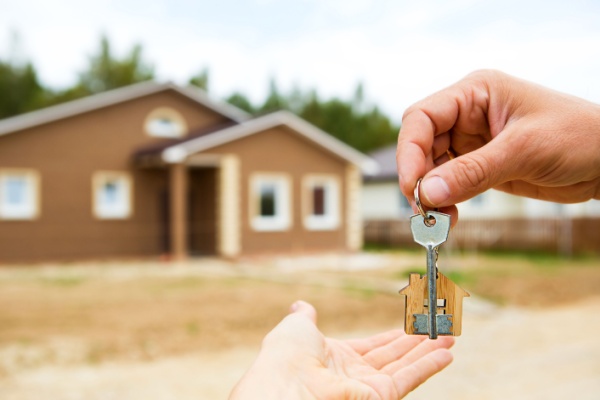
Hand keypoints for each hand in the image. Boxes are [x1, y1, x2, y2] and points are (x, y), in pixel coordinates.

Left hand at [229, 301, 453, 398]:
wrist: (288, 385)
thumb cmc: (286, 356)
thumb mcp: (296, 328)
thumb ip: (305, 317)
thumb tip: (302, 306)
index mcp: (336, 358)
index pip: (371, 348)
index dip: (391, 338)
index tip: (407, 328)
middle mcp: (355, 375)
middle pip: (393, 357)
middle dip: (416, 344)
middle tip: (438, 331)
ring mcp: (368, 388)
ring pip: (406, 367)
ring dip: (430, 352)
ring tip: (451, 338)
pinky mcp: (381, 397)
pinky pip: (410, 378)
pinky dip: (430, 365)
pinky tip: (447, 353)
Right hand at [397, 69, 599, 223]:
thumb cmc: (579, 137)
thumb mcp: (524, 150)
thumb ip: (473, 172)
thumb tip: (427, 193)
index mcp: (475, 93)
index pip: (423, 117)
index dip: (410, 150)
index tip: (411, 185)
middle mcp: (467, 114)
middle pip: (421, 144)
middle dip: (418, 176)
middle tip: (423, 209)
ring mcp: (472, 142)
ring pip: (431, 167)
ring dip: (430, 193)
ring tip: (438, 219)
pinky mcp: (479, 166)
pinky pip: (449, 183)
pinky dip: (444, 201)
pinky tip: (449, 216)